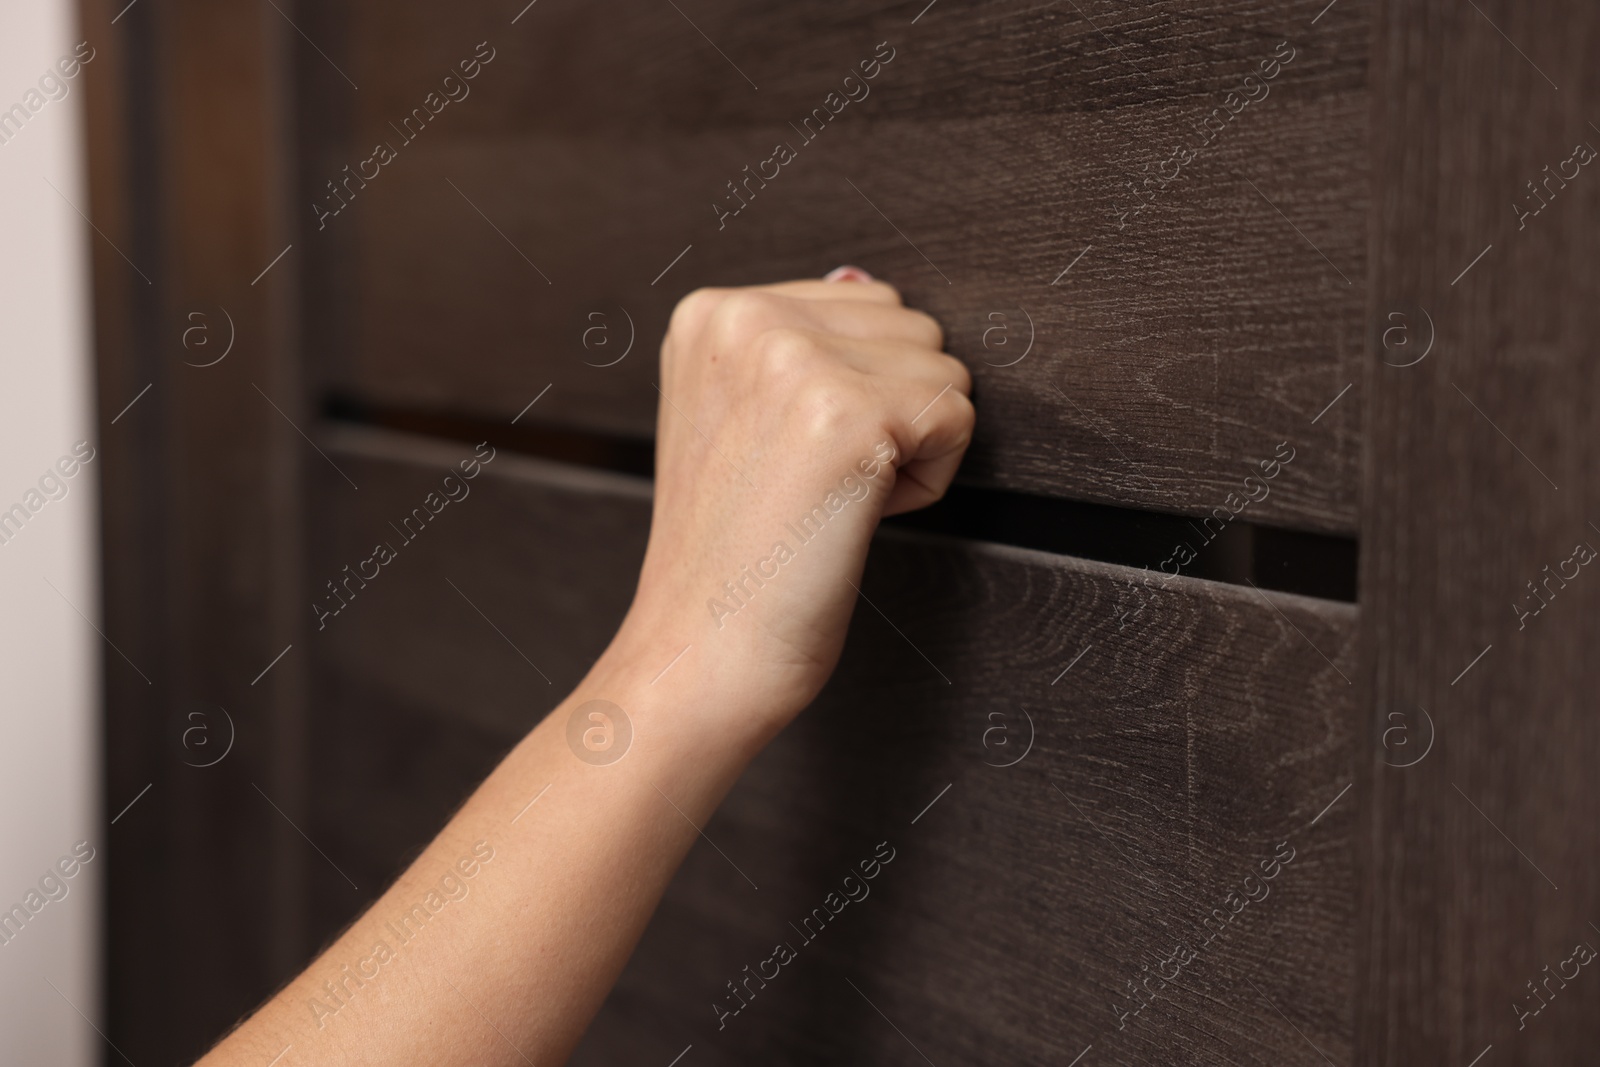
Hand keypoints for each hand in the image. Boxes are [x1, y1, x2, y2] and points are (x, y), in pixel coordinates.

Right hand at [604, 270, 974, 745]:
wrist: (701, 652)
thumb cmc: (729, 557)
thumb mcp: (736, 417)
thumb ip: (799, 342)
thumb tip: (864, 280)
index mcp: (713, 312)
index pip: (865, 306)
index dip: (852, 395)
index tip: (786, 458)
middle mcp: (746, 319)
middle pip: (911, 327)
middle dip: (889, 410)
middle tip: (811, 484)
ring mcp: (794, 360)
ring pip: (942, 370)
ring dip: (909, 446)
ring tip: (829, 497)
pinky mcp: (847, 412)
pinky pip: (957, 419)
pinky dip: (927, 483)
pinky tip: (852, 514)